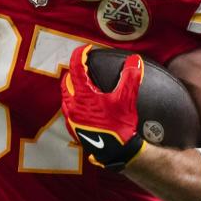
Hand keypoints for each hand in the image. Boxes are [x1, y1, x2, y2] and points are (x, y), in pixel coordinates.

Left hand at [60, 45, 145, 170]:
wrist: (116, 152)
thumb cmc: (120, 125)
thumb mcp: (126, 99)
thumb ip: (130, 77)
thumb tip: (135, 59)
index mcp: (82, 95)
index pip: (76, 67)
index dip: (81, 54)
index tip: (88, 49)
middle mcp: (72, 104)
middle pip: (66, 81)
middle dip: (74, 71)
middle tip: (84, 66)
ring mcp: (70, 117)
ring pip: (65, 96)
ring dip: (72, 86)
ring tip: (83, 83)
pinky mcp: (73, 127)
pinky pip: (68, 109)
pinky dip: (73, 101)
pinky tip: (84, 104)